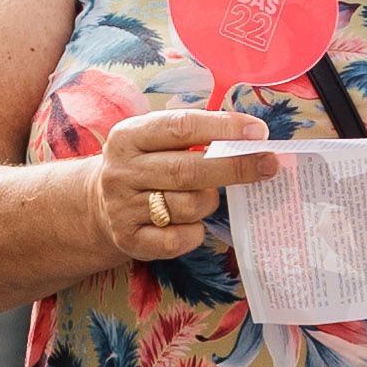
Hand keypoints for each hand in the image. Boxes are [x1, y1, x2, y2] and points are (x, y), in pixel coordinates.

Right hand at [89, 109, 276, 263]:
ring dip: (210, 201)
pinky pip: (178, 239)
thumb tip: (252, 138)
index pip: (181, 126)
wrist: (98, 206)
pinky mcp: (129, 240)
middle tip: (268, 164)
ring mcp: (122, 208)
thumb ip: (195, 136)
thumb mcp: (156, 141)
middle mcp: (121, 171)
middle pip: (188, 169)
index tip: (259, 131)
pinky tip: (192, 223)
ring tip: (209, 196)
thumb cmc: (145, 165)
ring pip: (188, 205)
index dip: (224, 128)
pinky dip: (195, 232)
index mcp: (129, 136)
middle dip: (235, 167)